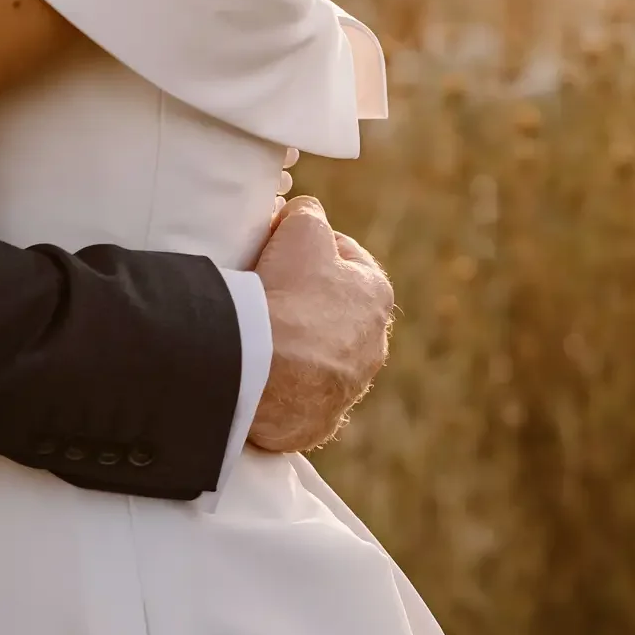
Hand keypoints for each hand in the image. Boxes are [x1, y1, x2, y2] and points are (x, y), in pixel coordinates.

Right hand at [248, 194, 392, 452]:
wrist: (263, 368)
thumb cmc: (289, 294)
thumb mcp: (302, 228)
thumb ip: (309, 213)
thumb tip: (304, 214)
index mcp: (376, 296)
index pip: (344, 256)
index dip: (308, 244)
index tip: (279, 245)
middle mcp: (373, 345)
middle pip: (332, 308)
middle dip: (304, 296)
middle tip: (266, 287)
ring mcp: (348, 388)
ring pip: (319, 354)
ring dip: (295, 342)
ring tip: (258, 332)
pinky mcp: (318, 422)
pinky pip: (299, 395)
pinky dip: (281, 382)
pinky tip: (259, 368)